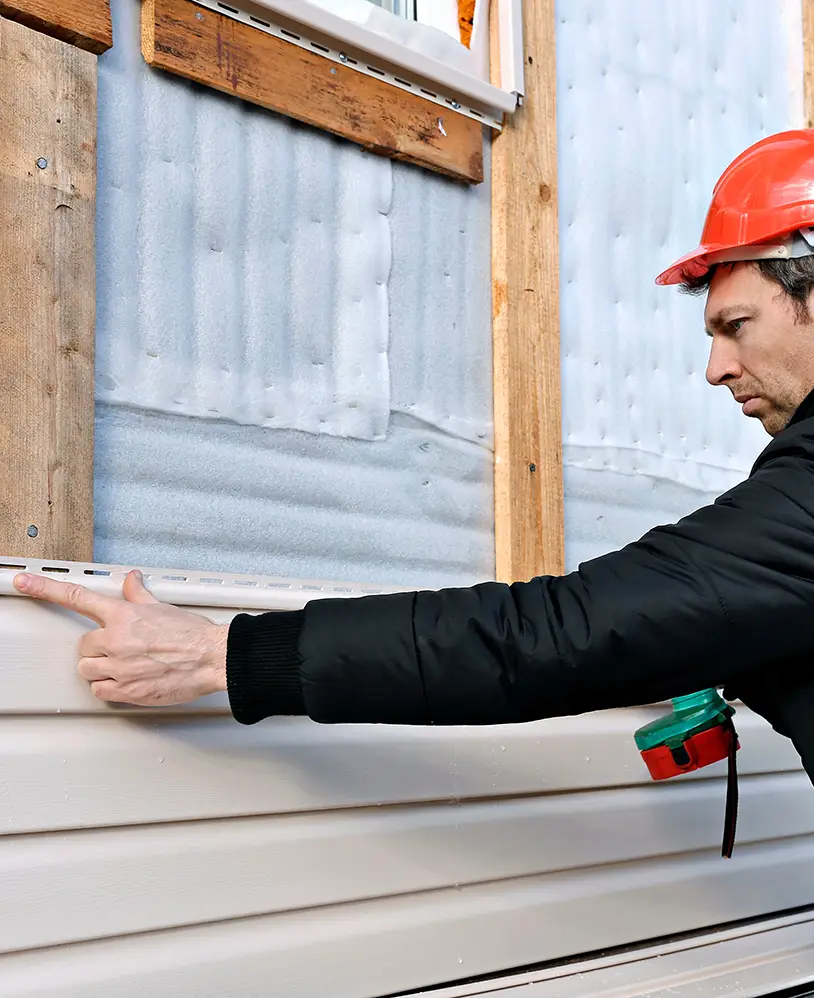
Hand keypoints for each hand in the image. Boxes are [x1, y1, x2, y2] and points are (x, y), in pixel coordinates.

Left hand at [13, 569, 228, 705]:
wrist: (212, 658)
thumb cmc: (193, 635)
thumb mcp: (162, 607)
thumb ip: (139, 595)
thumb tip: (131, 581)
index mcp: (124, 615)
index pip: (76, 597)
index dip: (45, 587)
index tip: (24, 581)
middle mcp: (117, 640)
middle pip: (83, 645)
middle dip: (97, 648)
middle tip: (118, 648)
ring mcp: (120, 667)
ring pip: (87, 669)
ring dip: (100, 668)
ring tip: (123, 665)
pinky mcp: (127, 691)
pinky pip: (100, 691)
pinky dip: (109, 688)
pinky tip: (125, 681)